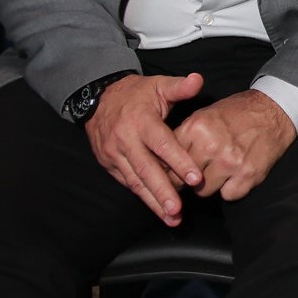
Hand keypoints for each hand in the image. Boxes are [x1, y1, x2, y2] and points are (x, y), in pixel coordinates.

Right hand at [85, 73, 205, 225]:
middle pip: (147, 169)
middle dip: (163, 192)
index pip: (163, 144)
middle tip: (178, 210)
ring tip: (171, 218)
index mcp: (142, 121)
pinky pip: (127, 183)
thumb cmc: (136, 93)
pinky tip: (157, 209)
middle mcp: (126, 140)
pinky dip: (142, 197)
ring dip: (153, 202)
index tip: (196, 178)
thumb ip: (179, 87)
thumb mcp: (158, 84)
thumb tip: (199, 80)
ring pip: (136, 182)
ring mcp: (115, 155)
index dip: (179, 161)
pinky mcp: (109, 165)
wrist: (98, 98)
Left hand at [173, 89, 296, 201]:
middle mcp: (211, 145)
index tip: (166, 175)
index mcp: (197, 127)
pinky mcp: (247, 176)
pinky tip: (235, 173)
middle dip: (186, 180)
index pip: (168, 160)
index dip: (166, 169)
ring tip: (218, 170)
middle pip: (182, 180)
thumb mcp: (205, 115)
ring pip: (203, 191)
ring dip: (209, 185)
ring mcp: (230, 162)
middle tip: (194, 174)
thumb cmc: (237, 112)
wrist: (274, 110)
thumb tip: (163, 162)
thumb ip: (185, 137)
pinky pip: (227, 196)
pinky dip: (230, 188)